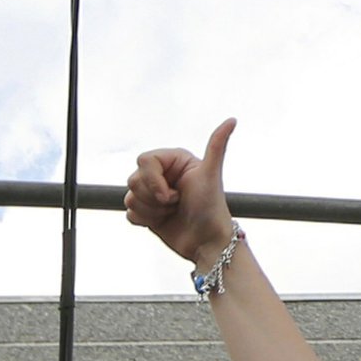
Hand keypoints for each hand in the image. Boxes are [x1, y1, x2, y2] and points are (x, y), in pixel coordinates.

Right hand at [126, 117, 238, 266]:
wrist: (205, 241)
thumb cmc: (211, 207)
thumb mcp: (211, 174)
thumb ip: (217, 146)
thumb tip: (232, 119)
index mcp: (175, 160)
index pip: (144, 160)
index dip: (153, 180)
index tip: (172, 193)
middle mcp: (163, 174)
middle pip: (133, 179)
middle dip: (153, 197)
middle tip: (176, 202)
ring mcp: (153, 193)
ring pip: (129, 197)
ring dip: (150, 210)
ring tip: (172, 211)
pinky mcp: (146, 211)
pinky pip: (128, 212)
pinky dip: (144, 220)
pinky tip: (163, 220)